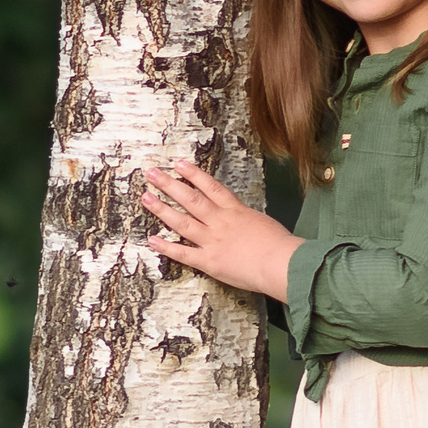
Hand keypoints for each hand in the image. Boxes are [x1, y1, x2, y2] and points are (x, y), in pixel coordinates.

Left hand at [140, 162, 303, 300]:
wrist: (281, 263)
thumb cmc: (280, 245)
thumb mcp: (263, 223)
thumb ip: (247, 219)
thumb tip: (242, 218)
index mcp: (235, 211)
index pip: (210, 187)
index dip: (193, 174)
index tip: (179, 164)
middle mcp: (220, 222)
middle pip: (190, 199)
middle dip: (169, 184)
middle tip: (152, 173)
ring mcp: (212, 240)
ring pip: (182, 221)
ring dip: (162, 209)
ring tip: (146, 197)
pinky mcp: (209, 261)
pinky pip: (183, 253)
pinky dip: (166, 247)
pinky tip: (152, 240)